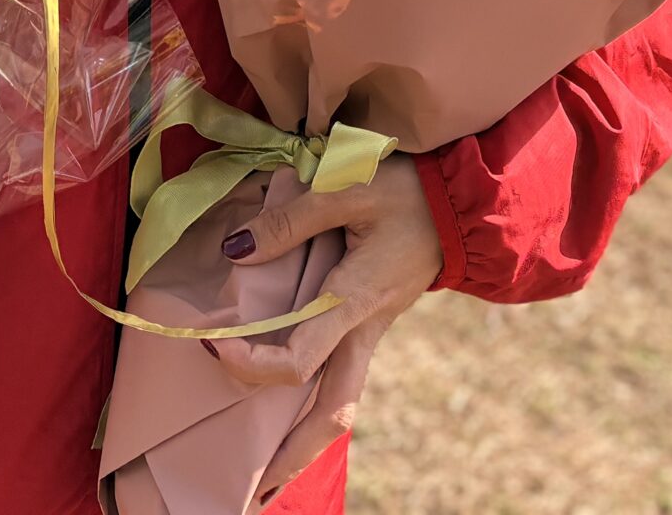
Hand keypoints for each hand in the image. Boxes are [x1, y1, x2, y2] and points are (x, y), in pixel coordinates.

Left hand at [207, 159, 442, 505]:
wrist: (460, 201)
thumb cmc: (406, 188)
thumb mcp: (347, 186)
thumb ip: (288, 220)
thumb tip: (234, 251)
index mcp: (354, 303)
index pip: (298, 360)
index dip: (251, 363)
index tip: (212, 342)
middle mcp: (363, 332)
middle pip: (331, 414)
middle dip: (292, 456)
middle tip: (252, 494)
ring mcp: (370, 333)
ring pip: (338, 405)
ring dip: (303, 442)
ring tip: (264, 476)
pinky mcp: (369, 324)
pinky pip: (339, 377)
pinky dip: (312, 404)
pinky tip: (285, 413)